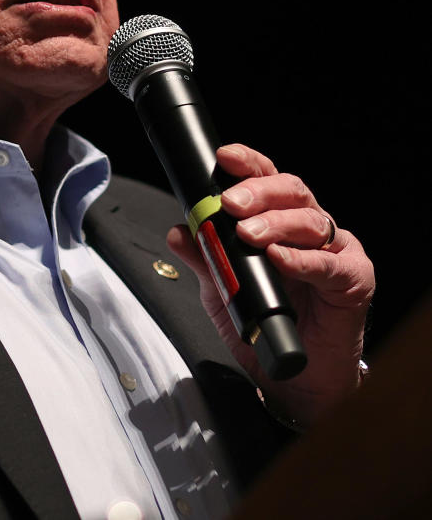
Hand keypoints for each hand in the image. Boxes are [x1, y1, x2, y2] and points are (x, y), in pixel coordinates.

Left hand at [167, 144, 374, 426]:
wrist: (294, 374)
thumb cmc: (264, 320)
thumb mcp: (222, 287)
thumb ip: (204, 258)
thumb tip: (178, 232)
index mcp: (279, 220)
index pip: (266, 180)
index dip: (248, 164)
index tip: (224, 157)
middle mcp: (309, 229)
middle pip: (291, 192)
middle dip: (258, 192)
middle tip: (230, 203)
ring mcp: (335, 252)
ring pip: (311, 222)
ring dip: (275, 224)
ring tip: (247, 234)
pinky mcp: (354, 281)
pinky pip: (331, 265)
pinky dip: (304, 260)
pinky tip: (280, 259)